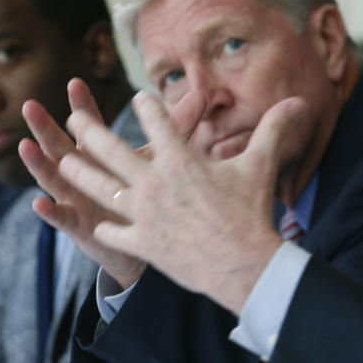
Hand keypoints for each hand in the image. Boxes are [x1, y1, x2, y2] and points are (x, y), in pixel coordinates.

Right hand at [20, 79, 204, 288]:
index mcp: (99, 154)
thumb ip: (175, 129)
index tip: (77, 82)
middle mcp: (82, 172)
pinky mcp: (78, 226)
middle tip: (30, 105)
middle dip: (45, 127)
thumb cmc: (145, 193)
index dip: (83, 106)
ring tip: (25, 146)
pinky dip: (50, 211)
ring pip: (53, 178)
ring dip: (38, 163)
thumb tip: (200, 96)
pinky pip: (61, 218)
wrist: (144, 241)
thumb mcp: (158, 159)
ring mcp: (76, 198)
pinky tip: (39, 202)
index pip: (90, 125)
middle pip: (61, 145)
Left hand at [58, 89, 304, 313]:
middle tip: (74, 119)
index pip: (156, 121)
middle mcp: (155, 182)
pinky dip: (105, 229)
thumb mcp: (260, 166)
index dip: (147, 106)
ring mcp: (144, 214)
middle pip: (110, 149)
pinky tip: (98, 225)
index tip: (139, 98)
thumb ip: (274, 129)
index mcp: (180, 159)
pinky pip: (115, 233)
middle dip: (89, 131)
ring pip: (100, 188)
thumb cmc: (252, 212)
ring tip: (63, 162)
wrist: (242, 265)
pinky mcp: (142, 243)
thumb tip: (299, 103)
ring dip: (79, 173)